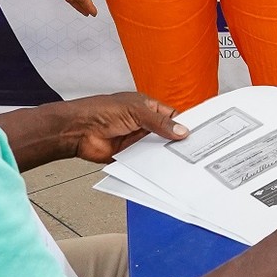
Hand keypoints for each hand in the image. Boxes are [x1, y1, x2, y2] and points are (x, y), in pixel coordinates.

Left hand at [60, 92, 188, 162]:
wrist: (78, 129)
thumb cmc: (102, 110)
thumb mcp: (136, 111)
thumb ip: (159, 123)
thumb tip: (181, 130)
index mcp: (148, 108)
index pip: (172, 116)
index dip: (184, 124)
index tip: (197, 133)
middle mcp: (144, 124)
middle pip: (166, 135)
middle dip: (177, 141)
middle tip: (194, 150)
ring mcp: (136, 140)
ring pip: (157, 149)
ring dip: (165, 154)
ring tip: (182, 161)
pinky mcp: (129, 155)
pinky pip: (145, 161)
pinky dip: (152, 165)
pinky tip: (163, 169)